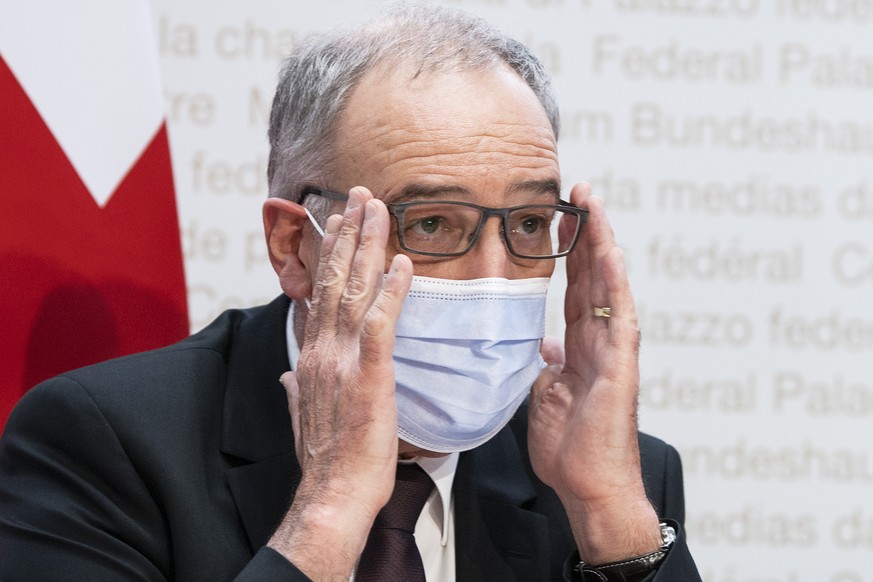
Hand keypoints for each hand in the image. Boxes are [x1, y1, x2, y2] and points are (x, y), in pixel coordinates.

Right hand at [267, 187, 412, 579]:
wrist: (333, 493)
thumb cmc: (327, 459)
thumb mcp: (303, 415)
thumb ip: (295, 387)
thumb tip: (287, 373)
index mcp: (310, 357)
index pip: (320, 294)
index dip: (330, 256)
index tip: (338, 224)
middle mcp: (322, 349)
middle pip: (335, 280)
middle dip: (348, 234)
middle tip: (360, 197)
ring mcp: (342, 359)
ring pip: (354, 290)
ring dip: (366, 246)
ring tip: (377, 209)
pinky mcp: (368, 373)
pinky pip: (380, 322)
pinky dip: (390, 290)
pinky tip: (401, 262)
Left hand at [528, 183, 660, 563]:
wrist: (589, 487)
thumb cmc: (571, 450)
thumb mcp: (546, 398)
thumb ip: (548, 367)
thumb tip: (546, 346)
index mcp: (579, 348)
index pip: (574, 289)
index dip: (568, 253)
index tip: (559, 219)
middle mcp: (599, 341)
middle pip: (592, 276)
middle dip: (586, 233)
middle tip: (578, 192)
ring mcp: (614, 350)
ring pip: (608, 286)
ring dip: (601, 243)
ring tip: (593, 204)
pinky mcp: (621, 365)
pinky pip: (618, 317)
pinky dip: (614, 284)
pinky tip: (610, 252)